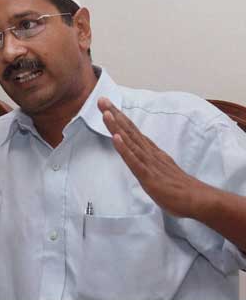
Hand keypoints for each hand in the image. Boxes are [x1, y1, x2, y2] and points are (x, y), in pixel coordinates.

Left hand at [97, 97, 202, 217]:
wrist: (197, 199)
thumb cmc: (178, 187)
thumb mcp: (159, 169)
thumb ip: (148, 161)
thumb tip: (138, 156)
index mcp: (150, 151)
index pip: (132, 131)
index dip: (119, 117)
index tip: (107, 105)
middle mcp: (149, 153)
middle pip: (129, 130)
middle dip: (114, 115)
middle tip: (101, 99)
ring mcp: (149, 163)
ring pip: (130, 141)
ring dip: (117, 127)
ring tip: (106, 113)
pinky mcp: (148, 175)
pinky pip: (134, 160)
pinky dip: (124, 149)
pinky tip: (116, 138)